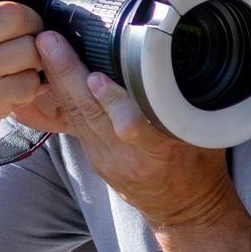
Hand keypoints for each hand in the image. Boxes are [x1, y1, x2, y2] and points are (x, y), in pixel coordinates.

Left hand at [18, 29, 235, 230]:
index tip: (97, 78)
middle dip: (69, 74)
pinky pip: (74, 124)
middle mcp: (128, 156)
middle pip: (92, 113)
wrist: (185, 209)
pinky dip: (59, 96)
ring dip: (57, 79)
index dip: (114, 102)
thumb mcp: (207, 137)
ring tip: (44, 48)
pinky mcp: (95, 159)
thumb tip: (181, 64)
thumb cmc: (200, 167)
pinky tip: (45, 74)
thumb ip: (188, 107)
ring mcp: (106, 159)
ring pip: (77, 115)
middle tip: (50, 42)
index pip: (133, 127)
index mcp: (162, 151)